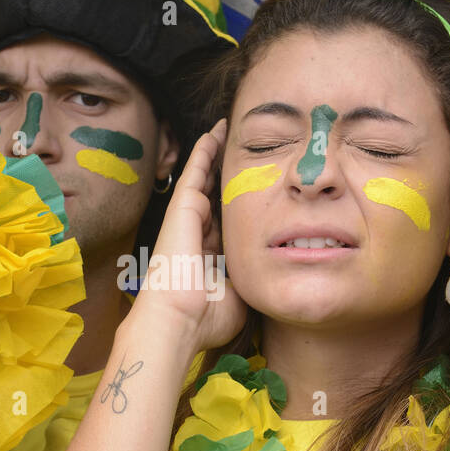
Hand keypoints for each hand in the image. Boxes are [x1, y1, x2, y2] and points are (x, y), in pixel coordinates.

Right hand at [129, 119, 247, 351]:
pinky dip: (204, 150)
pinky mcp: (182, 207)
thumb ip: (251, 278)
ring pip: (203, 178)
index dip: (235, 205)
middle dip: (223, 173)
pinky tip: (214, 132)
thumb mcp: (240, 294)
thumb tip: (270, 272)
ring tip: (225, 131)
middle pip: (213, 194)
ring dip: (214, 154)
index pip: (224, 222)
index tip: (249, 191)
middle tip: (238, 150)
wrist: (180, 319)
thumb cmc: (207, 316)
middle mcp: (197, 234)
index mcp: (209, 256)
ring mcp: (187, 218)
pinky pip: (195, 170)